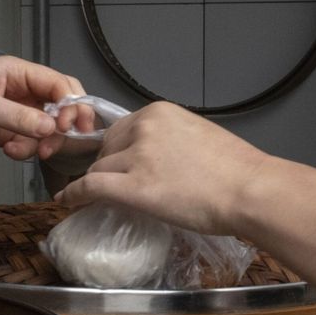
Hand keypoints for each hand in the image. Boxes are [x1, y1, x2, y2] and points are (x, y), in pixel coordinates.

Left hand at [0, 56, 86, 160]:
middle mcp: (23, 89)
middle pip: (61, 104)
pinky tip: (8, 150)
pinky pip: (32, 141)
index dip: (70, 103)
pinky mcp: (12, 130)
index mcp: (18, 72)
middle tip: (57, 141)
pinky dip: (26, 150)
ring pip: (49, 127)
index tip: (67, 125)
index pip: (58, 83)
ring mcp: (18, 111)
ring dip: (40, 142)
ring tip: (19, 150)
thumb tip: (51, 127)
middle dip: (63, 125)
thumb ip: (18, 117)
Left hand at [55, 102, 274, 234]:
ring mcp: (136, 157)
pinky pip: (91, 187)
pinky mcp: (133, 187)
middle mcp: (143, 128)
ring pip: (99, 169)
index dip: (116, 150)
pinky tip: (66, 202)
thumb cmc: (236, 170)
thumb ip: (170, 140)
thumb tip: (155, 158)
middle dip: (108, 166)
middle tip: (116, 185)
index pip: (122, 129)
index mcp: (160, 113)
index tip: (116, 163)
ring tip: (97, 199)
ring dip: (98, 184)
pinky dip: (74, 195)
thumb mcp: (198, 137)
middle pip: (106, 147)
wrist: (249, 190)